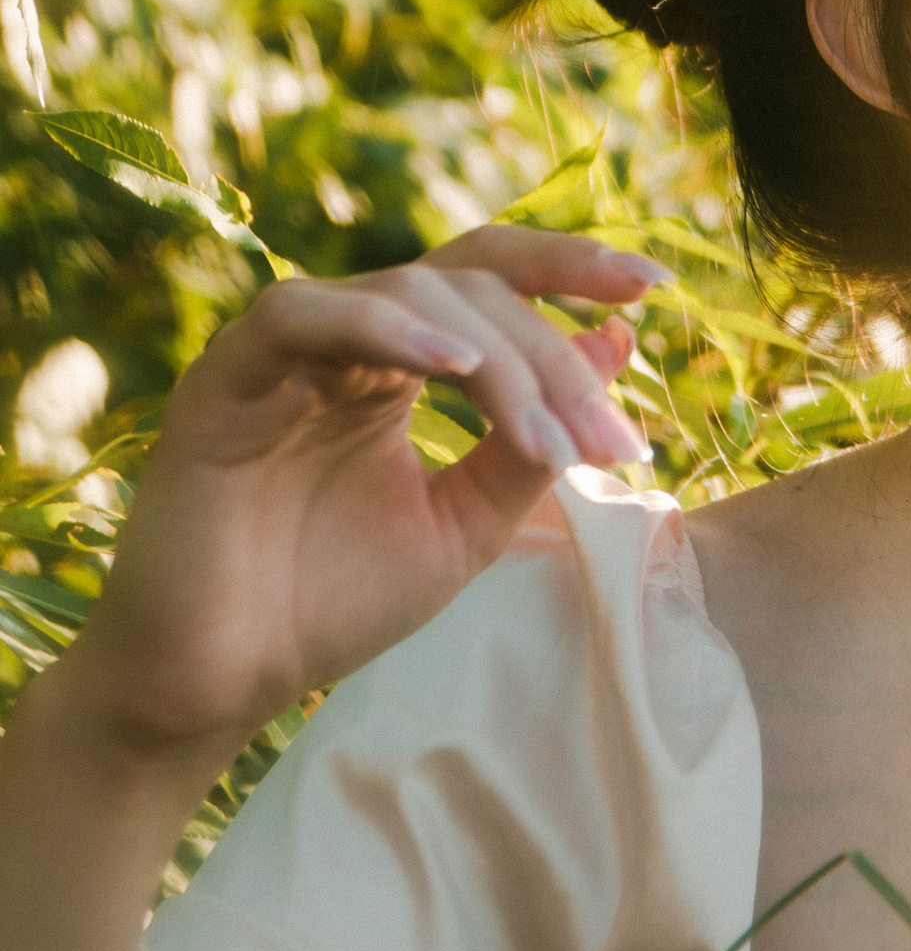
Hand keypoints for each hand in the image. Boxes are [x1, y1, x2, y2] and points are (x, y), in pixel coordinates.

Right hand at [59, 226, 663, 768]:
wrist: (220, 683)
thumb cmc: (329, 603)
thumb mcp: (463, 523)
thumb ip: (530, 443)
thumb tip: (617, 343)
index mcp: (395, 362)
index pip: (489, 278)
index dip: (567, 267)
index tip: (650, 285)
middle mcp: (343, 340)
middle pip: (468, 287)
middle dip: (553, 357)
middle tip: (608, 438)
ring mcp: (281, 352)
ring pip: (407, 293)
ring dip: (497, 359)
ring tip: (546, 438)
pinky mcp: (224, 381)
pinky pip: (304, 317)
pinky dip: (385, 328)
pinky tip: (451, 367)